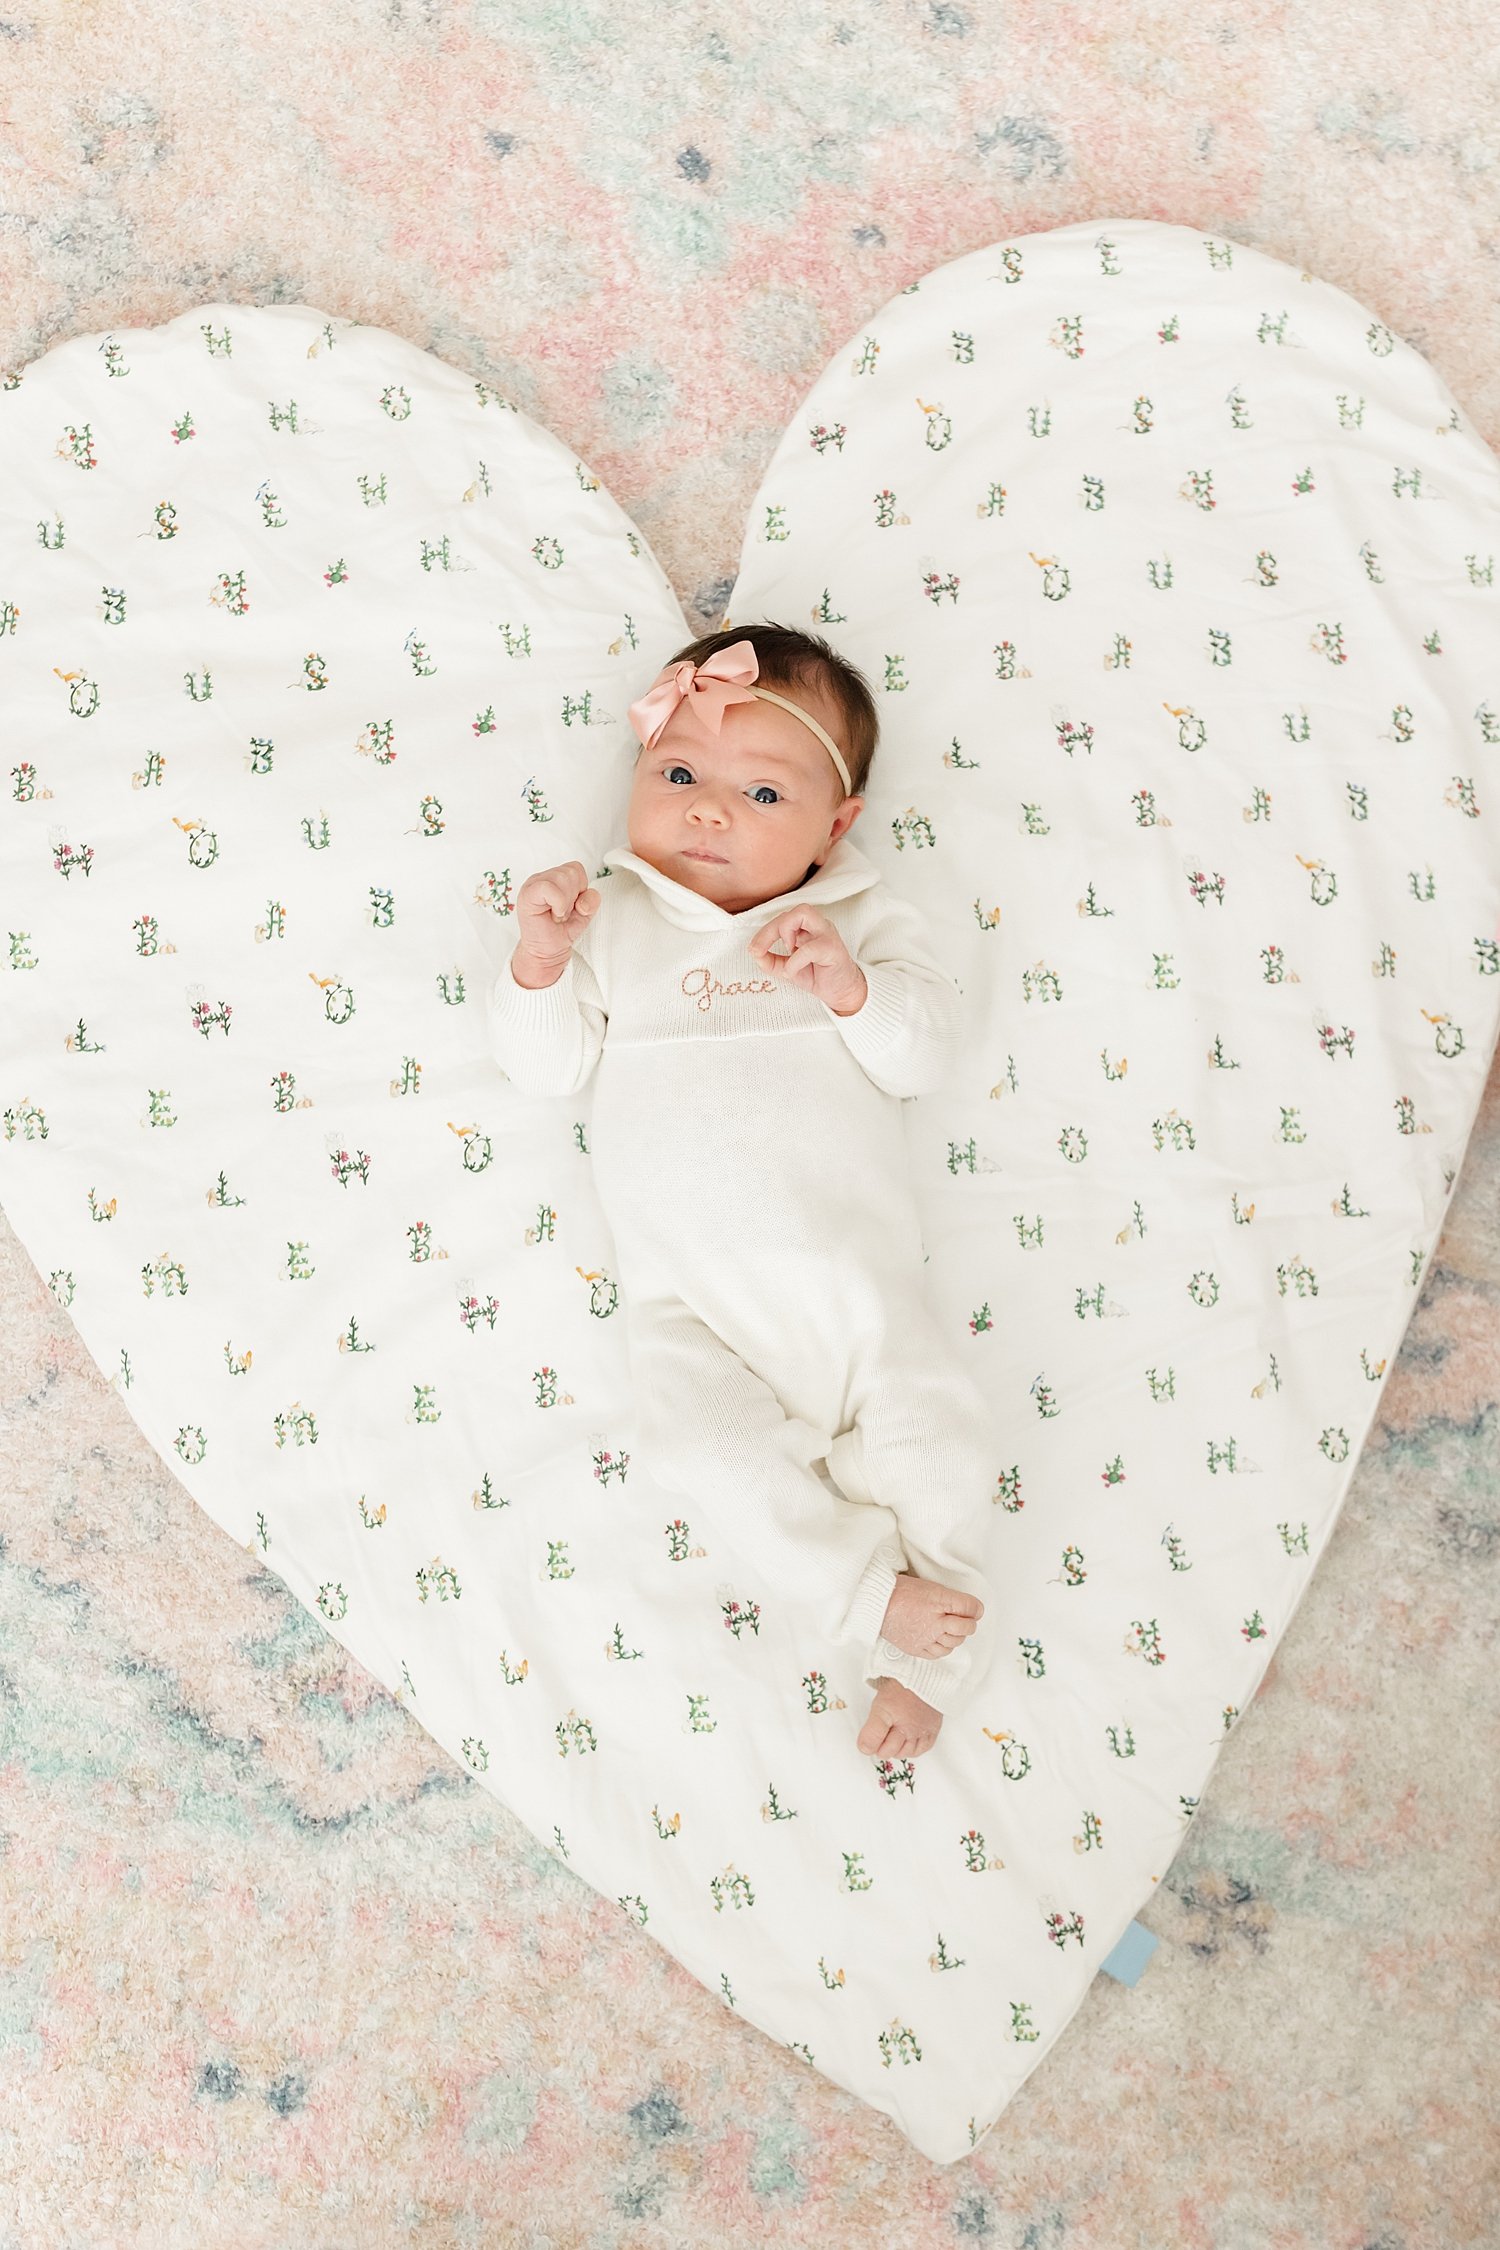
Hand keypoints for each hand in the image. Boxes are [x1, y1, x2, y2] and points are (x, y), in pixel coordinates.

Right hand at [515, 860, 600, 973]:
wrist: (547, 952)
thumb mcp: (585, 913)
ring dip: (565, 902)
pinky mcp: (527, 895)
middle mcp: (542, 877)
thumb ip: (591, 900)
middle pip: (571, 871)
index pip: (576, 868)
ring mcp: (533, 884)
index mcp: (554, 878)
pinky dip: (558, 903)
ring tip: (557, 914)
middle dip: (573, 896)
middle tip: (562, 913)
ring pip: (562, 876)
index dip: (580, 889)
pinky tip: (554, 914)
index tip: (571, 907)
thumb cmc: (562, 931)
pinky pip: (549, 887)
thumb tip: (583, 900)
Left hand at [747, 906, 865, 1013]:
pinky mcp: (833, 950)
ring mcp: (827, 934)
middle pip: (793, 910)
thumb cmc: (818, 975)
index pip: (783, 917)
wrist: (842, 992)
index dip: (764, 931)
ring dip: (786, 930)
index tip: (754, 949)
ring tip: (786, 950)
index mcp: (807, 927)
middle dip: (770, 928)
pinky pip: (810, 948)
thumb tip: (754, 952)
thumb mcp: (787, 968)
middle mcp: (818, 926)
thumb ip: (770, 960)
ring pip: (804, 912)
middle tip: (760, 949)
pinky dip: (794, 960)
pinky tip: (792, 971)